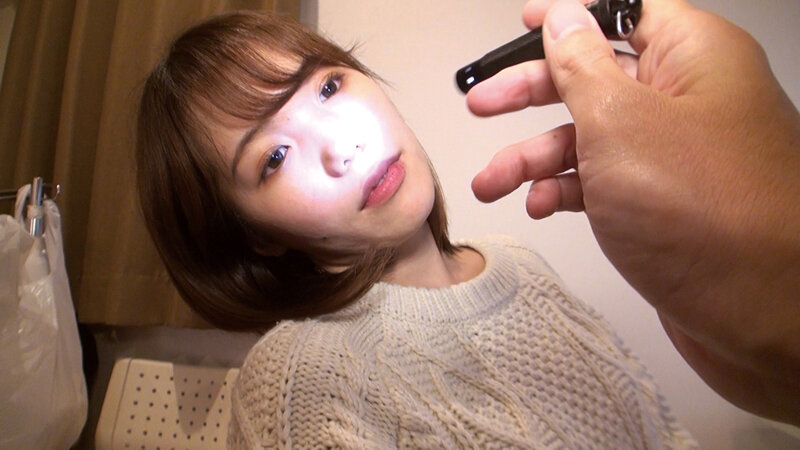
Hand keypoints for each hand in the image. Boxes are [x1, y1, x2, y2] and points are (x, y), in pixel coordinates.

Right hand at [467, 0, 799, 423]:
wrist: (757, 316)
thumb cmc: (707, 216)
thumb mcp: (621, 123)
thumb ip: (581, 66)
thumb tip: (563, 17)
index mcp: (693, 57)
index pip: (624, 11)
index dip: (571, 16)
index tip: (524, 21)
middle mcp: (688, 99)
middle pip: (595, 76)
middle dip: (532, 93)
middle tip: (483, 104)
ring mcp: (675, 153)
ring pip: (590, 136)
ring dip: (534, 156)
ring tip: (493, 182)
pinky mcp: (663, 200)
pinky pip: (603, 180)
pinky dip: (565, 191)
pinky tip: (539, 205)